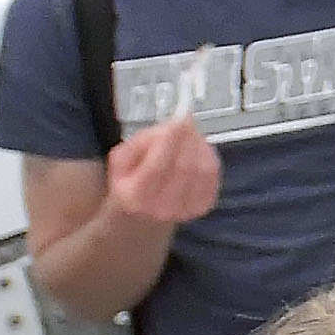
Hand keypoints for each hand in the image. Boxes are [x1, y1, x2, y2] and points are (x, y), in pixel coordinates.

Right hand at [104, 115, 221, 225]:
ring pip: (203, 169)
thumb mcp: (120, 160)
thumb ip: (140, 142)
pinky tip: (199, 147)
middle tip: (186, 121)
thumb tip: (170, 129)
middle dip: (188, 138)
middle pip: (184, 166)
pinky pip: (214, 175)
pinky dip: (209, 155)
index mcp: (136, 197)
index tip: (178, 119)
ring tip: (190, 133)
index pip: (158, 166)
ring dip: (200, 144)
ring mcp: (186, 210)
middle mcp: (162, 208)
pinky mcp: (204, 207)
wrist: (143, 215)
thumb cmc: (130, 183)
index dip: (171, 140)